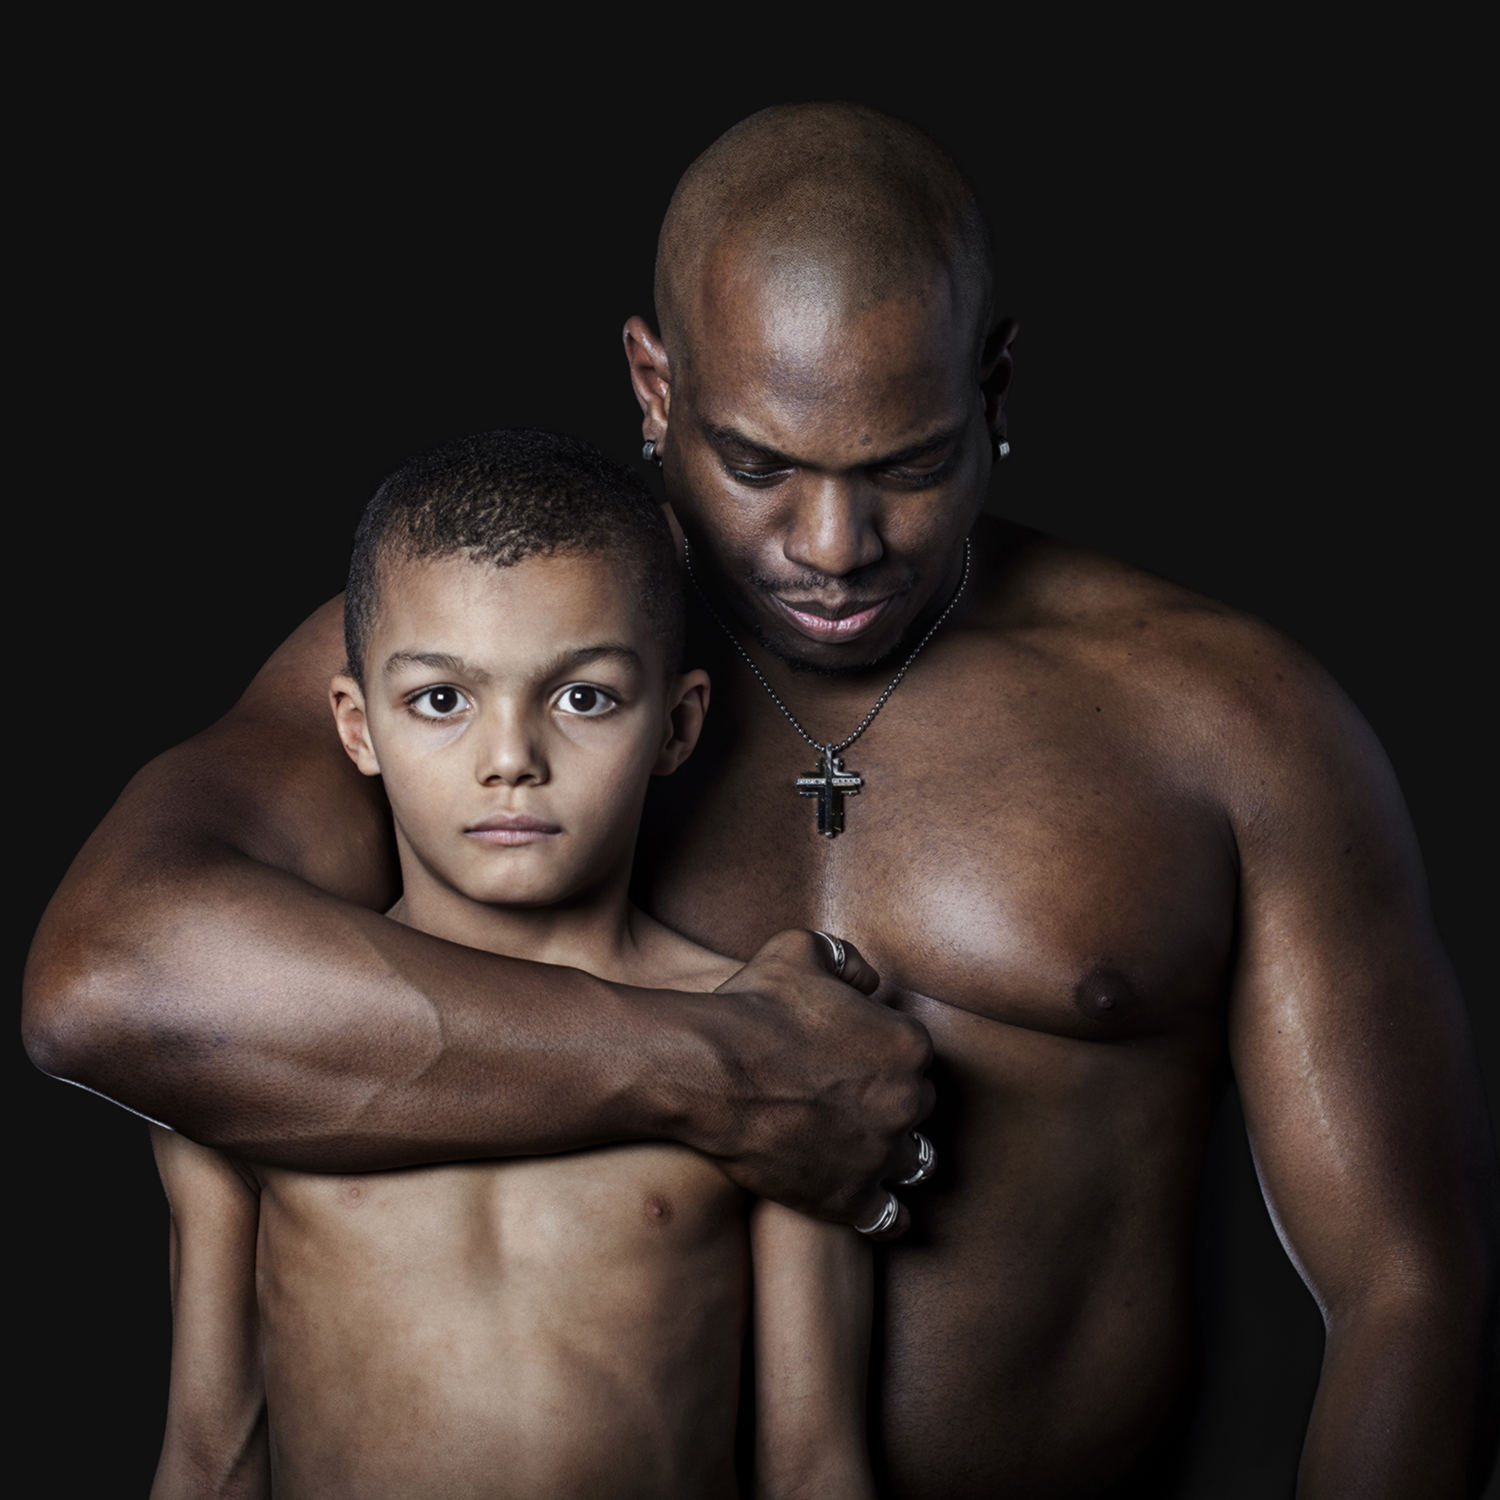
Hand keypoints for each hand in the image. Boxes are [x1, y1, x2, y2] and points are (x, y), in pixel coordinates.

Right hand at [702, 929, 933, 1234]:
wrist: (708, 1072)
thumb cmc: (752, 1007)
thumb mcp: (801, 950)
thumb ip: (848, 960)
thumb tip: (868, 982)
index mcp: (908, 1043)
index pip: (917, 1054)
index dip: (885, 1054)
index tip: (856, 1058)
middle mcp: (907, 1102)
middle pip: (917, 1106)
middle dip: (891, 1102)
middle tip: (851, 1100)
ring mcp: (881, 1155)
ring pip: (914, 1161)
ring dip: (894, 1153)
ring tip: (864, 1148)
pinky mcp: (850, 1199)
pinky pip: (890, 1217)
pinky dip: (883, 1210)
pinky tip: (866, 1199)